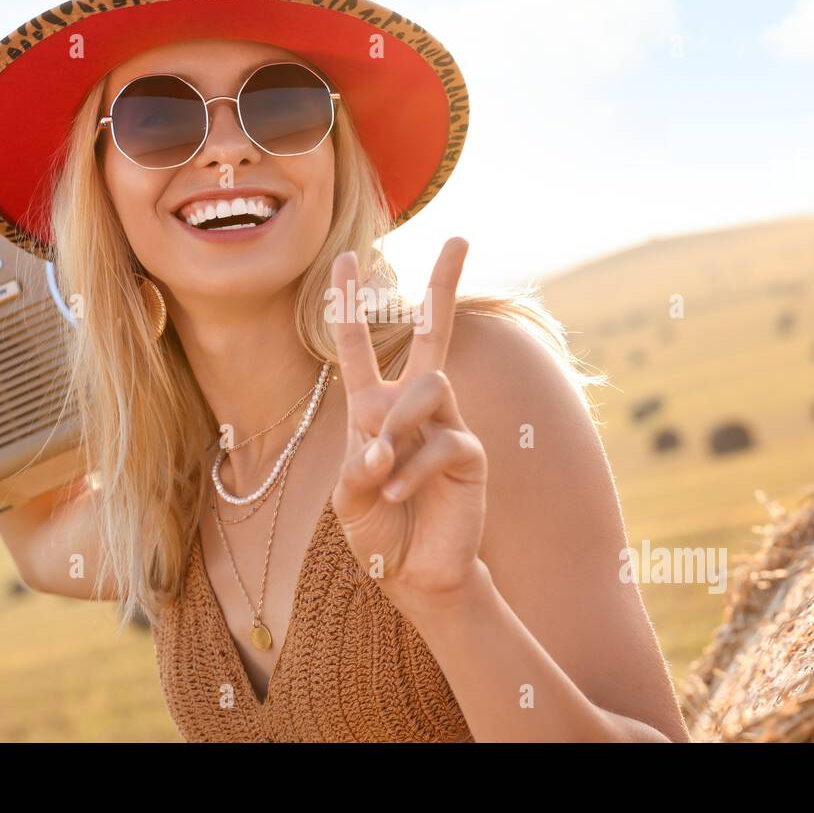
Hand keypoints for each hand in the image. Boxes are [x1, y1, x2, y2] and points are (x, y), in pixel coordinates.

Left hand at [327, 238, 488, 612]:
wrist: (414, 575)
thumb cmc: (378, 533)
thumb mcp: (348, 498)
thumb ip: (359, 466)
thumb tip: (385, 444)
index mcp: (374, 407)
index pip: (359, 345)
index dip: (349, 302)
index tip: (344, 257)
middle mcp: (414, 407)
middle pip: (433, 333)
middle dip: (444, 285)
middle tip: (460, 237)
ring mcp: (446, 425)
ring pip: (430, 385)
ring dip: (398, 425)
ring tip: (380, 472)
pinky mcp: (470, 454)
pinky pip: (442, 441)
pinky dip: (411, 469)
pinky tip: (395, 495)